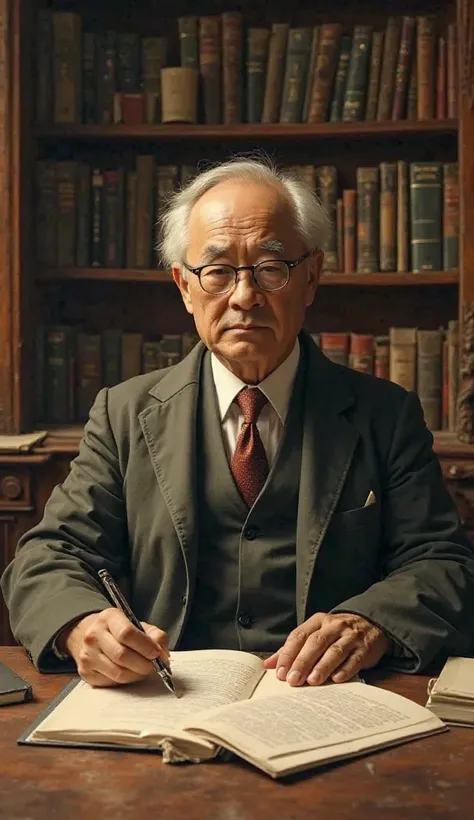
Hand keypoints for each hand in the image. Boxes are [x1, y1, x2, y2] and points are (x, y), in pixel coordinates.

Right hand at [61, 610, 169, 686]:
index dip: (145, 646)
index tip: (157, 653)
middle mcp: (93, 635)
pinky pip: (112, 682)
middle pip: (122, 655)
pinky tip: (129, 672)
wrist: (91, 636)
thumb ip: (155, 635)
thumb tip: (163, 654)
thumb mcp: (138, 624)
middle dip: (143, 664)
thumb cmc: (119, 631)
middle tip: (153, 665)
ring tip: (143, 669)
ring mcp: (87, 655)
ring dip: (136, 674)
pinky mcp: (86, 673)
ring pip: (118, 673)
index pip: (127, 633)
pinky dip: (126, 680)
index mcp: (108, 618)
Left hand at [264, 612, 390, 685]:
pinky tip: (337, 679)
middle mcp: (333, 626)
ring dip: (323, 666)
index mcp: (317, 621)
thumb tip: (269, 664)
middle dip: (303, 661)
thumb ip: (293, 649)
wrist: (371, 623)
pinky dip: (345, 669)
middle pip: (315, 643)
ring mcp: (350, 636)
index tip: (279, 672)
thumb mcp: (315, 634)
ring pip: (335, 650)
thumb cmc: (336, 633)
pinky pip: (355, 658)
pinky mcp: (365, 648)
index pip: (299, 636)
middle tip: (293, 680)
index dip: (288, 654)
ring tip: (312, 681)